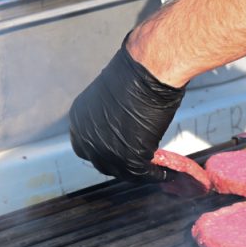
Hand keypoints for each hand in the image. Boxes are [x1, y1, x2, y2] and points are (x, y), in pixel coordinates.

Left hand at [69, 44, 185, 182]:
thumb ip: (111, 117)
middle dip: (120, 164)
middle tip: (139, 163)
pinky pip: (142, 173)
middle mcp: (86, 137)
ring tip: (156, 170)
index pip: (87, 146)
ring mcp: (104, 150)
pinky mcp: (126, 159)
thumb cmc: (136, 74)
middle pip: (102, 162)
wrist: (148, 72)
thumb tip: (124, 126)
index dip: (104, 152)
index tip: (118, 152)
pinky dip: (156, 174)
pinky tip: (166, 172)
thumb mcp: (111, 97)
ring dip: (140, 172)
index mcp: (79, 119)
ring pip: (123, 171)